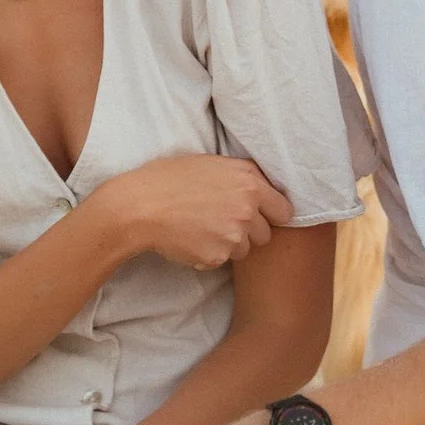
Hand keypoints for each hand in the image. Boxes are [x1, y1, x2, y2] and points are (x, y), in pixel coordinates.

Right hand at [88, 155, 293, 269]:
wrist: (139, 206)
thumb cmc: (169, 178)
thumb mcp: (213, 163)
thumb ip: (243, 176)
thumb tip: (264, 186)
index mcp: (250, 182)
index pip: (285, 211)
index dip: (271, 214)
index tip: (260, 216)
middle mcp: (247, 209)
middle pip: (265, 234)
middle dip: (249, 232)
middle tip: (222, 222)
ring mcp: (233, 235)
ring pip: (245, 250)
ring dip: (230, 245)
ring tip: (203, 228)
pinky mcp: (217, 256)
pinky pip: (222, 261)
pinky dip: (209, 255)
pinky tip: (191, 239)